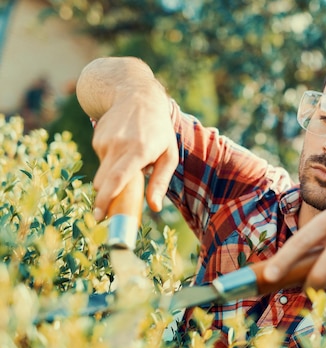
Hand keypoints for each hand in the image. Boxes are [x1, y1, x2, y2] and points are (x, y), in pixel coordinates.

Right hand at [76, 57, 178, 220]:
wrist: (136, 96)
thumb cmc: (159, 130)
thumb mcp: (169, 154)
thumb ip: (161, 182)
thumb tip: (154, 207)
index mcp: (138, 151)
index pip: (117, 179)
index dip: (106, 199)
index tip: (99, 216)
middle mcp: (118, 145)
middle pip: (104, 182)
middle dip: (106, 197)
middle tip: (115, 206)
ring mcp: (104, 141)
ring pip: (103, 174)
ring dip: (114, 176)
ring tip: (132, 159)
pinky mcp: (96, 139)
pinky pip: (102, 161)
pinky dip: (112, 162)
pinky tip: (124, 147)